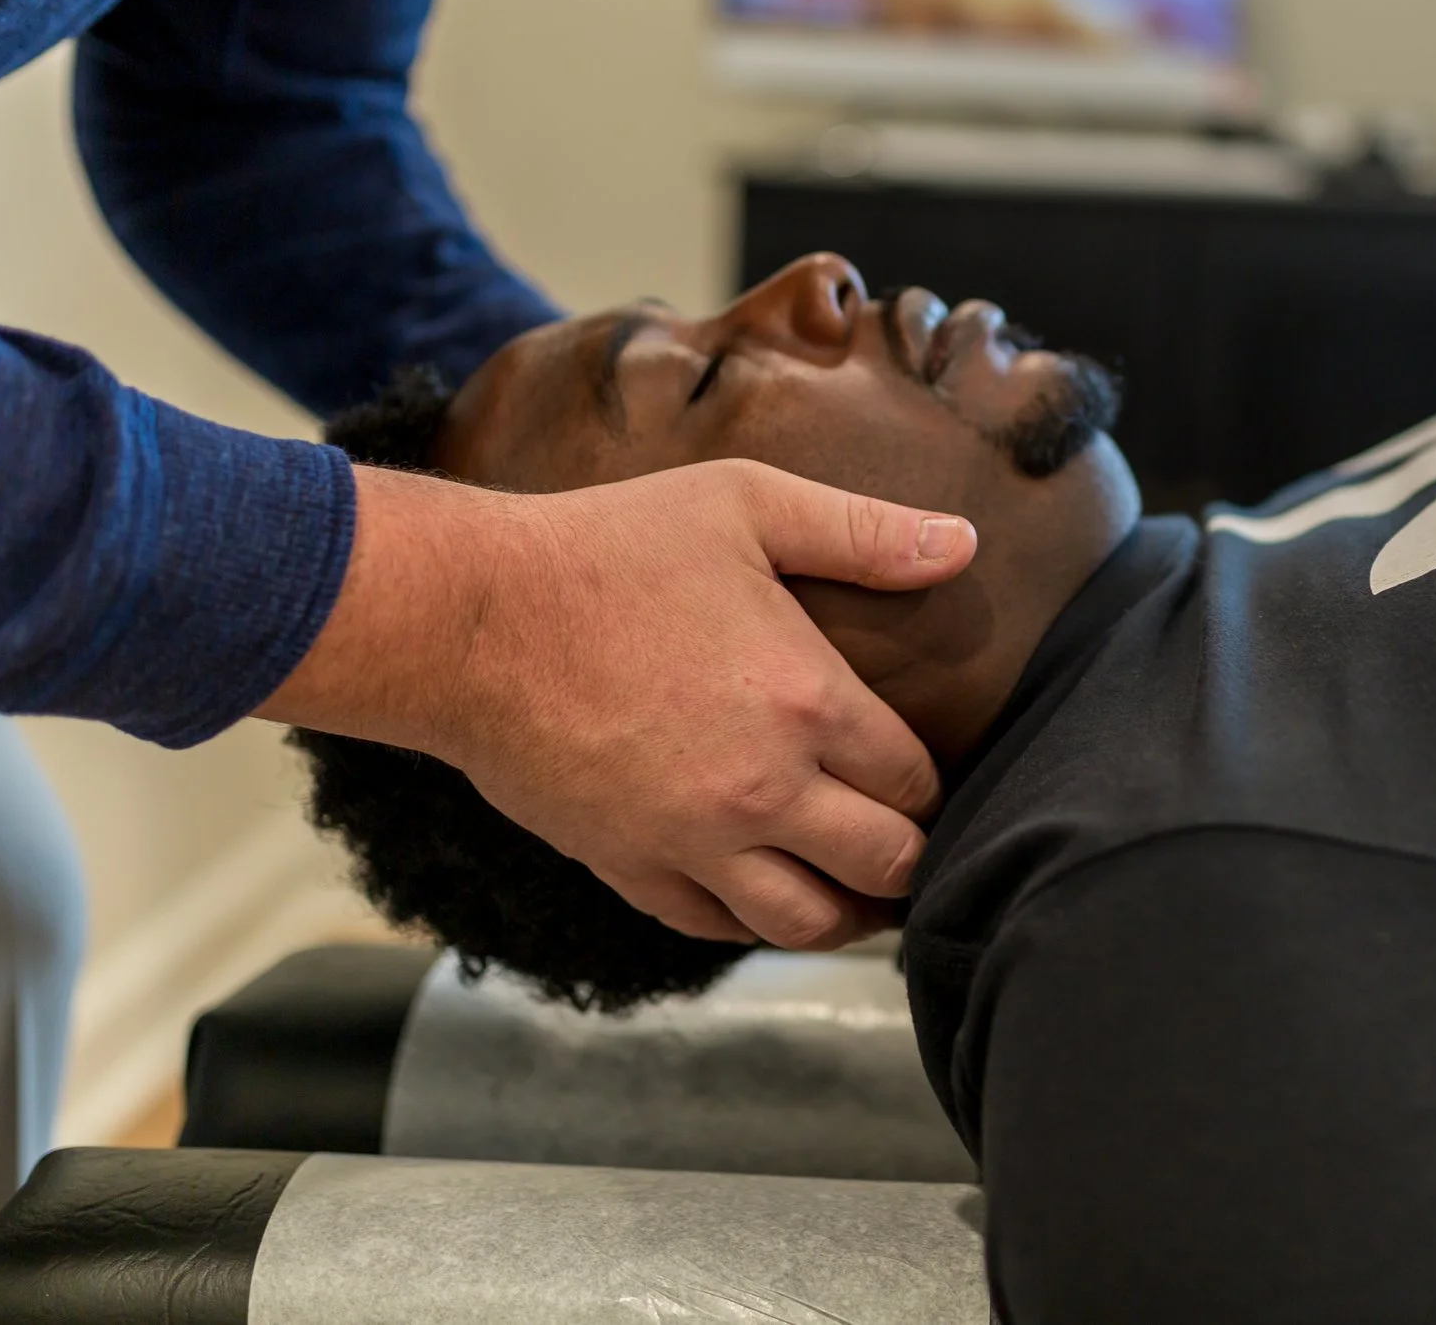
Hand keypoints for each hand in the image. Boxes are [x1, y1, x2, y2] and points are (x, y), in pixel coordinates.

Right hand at [257, 459, 977, 947]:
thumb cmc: (608, 550)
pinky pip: (720, 928)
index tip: (927, 776)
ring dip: (849, 912)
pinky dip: (759, 922)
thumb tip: (963, 544)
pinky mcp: (631, 868)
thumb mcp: (746, 505)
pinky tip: (770, 894)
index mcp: (807, 701)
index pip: (916, 780)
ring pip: (809, 923)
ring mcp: (695, 841)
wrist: (472, 619)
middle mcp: (764, 789)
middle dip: (911, 856)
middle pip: (885, 866)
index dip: (932, 783)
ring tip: (860, 890)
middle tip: (909, 839)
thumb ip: (863, 530)